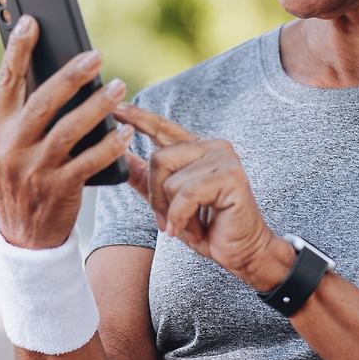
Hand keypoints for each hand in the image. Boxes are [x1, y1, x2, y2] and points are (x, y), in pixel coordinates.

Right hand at [0, 15, 134, 248]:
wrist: (24, 234)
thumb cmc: (24, 175)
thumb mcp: (11, 144)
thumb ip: (26, 112)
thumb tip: (58, 69)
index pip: (5, 81)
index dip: (17, 50)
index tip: (31, 20)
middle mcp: (11, 146)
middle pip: (43, 101)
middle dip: (71, 75)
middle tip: (96, 55)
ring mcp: (34, 169)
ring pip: (70, 129)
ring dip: (97, 107)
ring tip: (118, 87)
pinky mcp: (59, 188)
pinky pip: (90, 161)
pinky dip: (110, 145)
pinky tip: (125, 132)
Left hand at [113, 101, 294, 291]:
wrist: (242, 251)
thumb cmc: (208, 227)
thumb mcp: (168, 202)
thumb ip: (145, 178)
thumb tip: (119, 155)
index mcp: (196, 149)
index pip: (162, 128)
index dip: (138, 117)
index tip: (116, 108)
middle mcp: (212, 146)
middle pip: (159, 159)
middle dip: (157, 198)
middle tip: (171, 220)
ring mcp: (224, 158)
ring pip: (171, 181)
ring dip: (173, 213)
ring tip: (191, 225)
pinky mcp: (231, 177)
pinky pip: (187, 194)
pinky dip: (182, 218)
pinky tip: (192, 231)